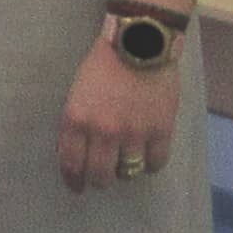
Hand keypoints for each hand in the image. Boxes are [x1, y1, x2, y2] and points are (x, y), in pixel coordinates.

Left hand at [58, 38, 178, 193]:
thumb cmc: (103, 65)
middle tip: (101, 177)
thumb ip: (77, 123)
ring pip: (128, 172)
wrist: (139, 45)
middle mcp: (103, 131)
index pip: (71, 163)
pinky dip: (151, 165)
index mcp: (76, 119)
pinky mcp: (161, 131)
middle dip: (98, 180)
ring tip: (125, 162)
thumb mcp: (77, 93)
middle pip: (100, 175)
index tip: (76, 187)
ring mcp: (134, 133)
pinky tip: (147, 157)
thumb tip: (78, 152)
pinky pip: (155, 164)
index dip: (74, 180)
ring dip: (125, 171)